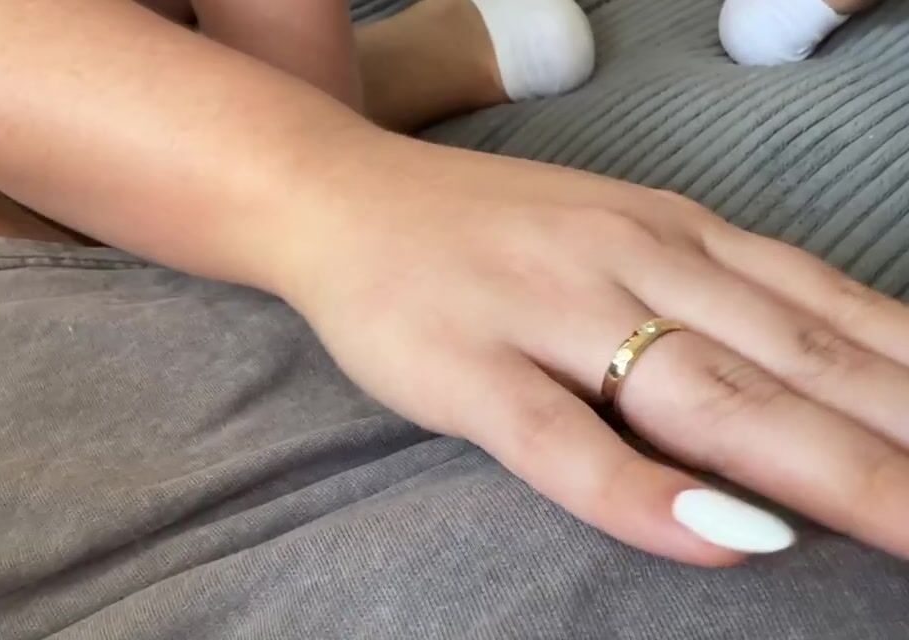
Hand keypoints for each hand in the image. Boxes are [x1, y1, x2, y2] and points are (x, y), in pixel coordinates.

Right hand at [277, 136, 908, 565]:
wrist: (340, 193)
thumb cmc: (484, 232)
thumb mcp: (614, 236)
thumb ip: (705, 297)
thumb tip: (816, 370)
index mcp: (678, 234)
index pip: (831, 312)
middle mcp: (635, 262)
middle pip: (797, 363)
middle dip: (907, 443)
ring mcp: (549, 313)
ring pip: (709, 398)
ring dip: (829, 470)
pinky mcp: (467, 368)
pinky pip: (561, 440)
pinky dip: (643, 492)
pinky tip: (722, 536)